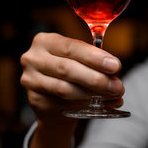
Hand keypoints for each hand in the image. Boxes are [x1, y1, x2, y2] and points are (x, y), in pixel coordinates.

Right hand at [20, 33, 124, 147]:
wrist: (54, 99)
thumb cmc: (71, 72)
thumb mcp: (79, 59)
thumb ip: (94, 60)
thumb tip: (115, 70)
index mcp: (45, 41)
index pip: (71, 47)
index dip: (94, 57)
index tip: (115, 66)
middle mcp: (33, 59)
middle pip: (67, 69)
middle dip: (96, 79)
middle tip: (117, 86)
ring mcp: (30, 80)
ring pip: (65, 89)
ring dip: (92, 94)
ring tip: (112, 96)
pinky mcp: (35, 100)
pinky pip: (62, 104)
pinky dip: (84, 105)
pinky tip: (99, 105)